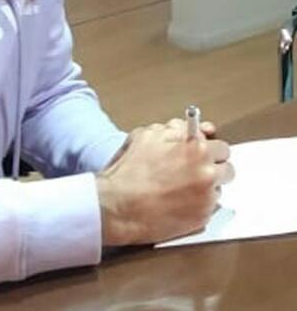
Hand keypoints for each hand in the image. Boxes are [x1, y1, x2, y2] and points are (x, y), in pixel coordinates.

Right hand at [96, 119, 233, 245]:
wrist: (119, 205)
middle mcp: (205, 170)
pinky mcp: (203, 217)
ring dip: (207, 187)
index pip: (220, 145)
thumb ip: (172, 130)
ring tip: (183, 188)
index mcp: (194, 146)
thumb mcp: (145, 135)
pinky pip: (211, 208)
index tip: (206, 152)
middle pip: (227, 168)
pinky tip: (180, 202)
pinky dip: (199, 205)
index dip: (210, 149)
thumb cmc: (128, 171)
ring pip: (219, 189)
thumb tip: (190, 128)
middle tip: (197, 171)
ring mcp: (206, 195)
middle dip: (214, 168)